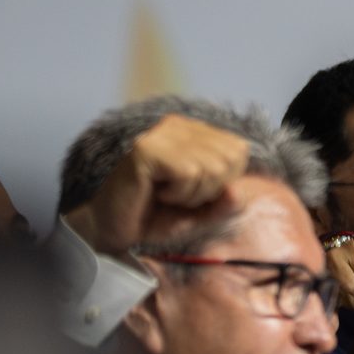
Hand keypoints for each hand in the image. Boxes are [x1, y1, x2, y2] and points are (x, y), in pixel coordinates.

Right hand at [66, 112, 251, 255]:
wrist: (113, 228)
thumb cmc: (157, 217)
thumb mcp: (203, 214)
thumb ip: (228, 203)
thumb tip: (237, 190)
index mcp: (195, 132)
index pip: (240, 150)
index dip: (225, 181)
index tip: (194, 190)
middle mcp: (179, 125)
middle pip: (231, 158)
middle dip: (211, 189)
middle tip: (179, 195)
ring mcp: (161, 132)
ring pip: (213, 166)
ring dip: (193, 194)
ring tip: (167, 195)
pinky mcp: (147, 147)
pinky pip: (190, 173)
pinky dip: (178, 194)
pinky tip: (156, 193)